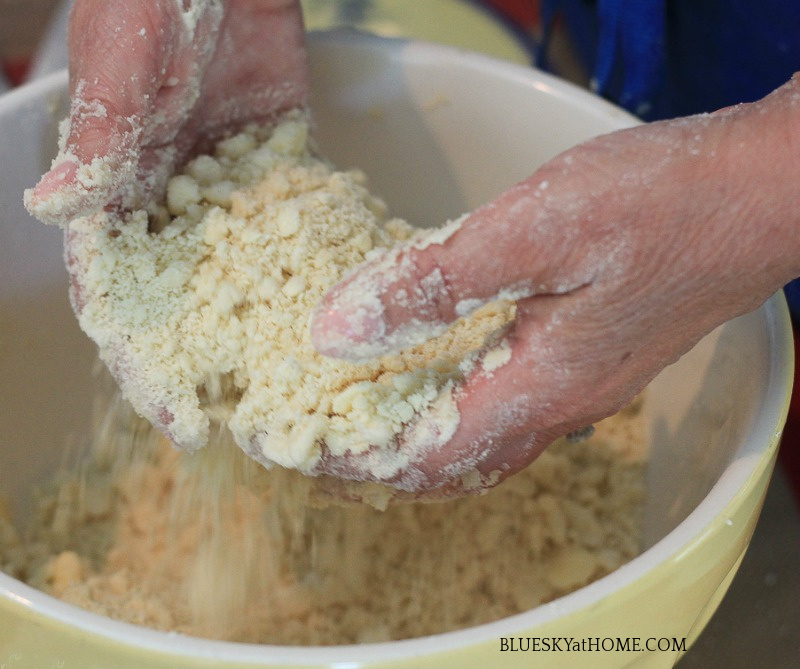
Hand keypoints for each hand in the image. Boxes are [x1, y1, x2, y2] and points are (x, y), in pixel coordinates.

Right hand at [26, 0, 307, 450]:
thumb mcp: (125, 55)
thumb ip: (102, 132)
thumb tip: (58, 210)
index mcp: (117, 189)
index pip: (121, 295)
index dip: (144, 362)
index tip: (178, 418)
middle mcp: (170, 200)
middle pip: (184, 303)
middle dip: (209, 367)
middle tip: (249, 426)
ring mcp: (228, 185)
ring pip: (242, 276)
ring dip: (265, 332)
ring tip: (300, 390)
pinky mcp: (278, 159)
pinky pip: (296, 224)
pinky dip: (315, 266)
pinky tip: (346, 310)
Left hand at [311, 76, 799, 495]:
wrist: (761, 191)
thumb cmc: (663, 204)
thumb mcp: (534, 230)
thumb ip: (434, 283)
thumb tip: (338, 330)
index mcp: (538, 388)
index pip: (422, 456)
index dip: (351, 459)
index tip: (291, 447)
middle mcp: (560, 403)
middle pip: (453, 465)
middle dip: (379, 464)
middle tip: (317, 442)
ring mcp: (582, 383)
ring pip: (483, 440)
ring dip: (418, 439)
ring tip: (361, 418)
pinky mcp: (593, 352)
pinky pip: (509, 405)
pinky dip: (456, 403)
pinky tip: (439, 369)